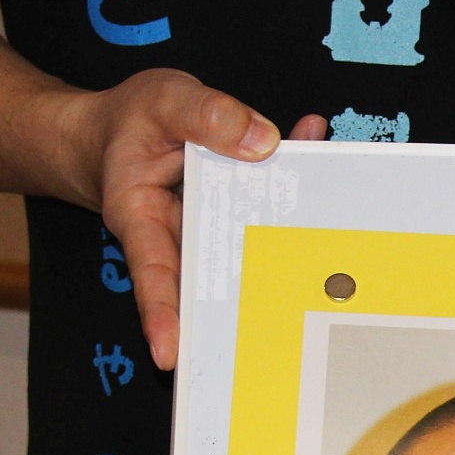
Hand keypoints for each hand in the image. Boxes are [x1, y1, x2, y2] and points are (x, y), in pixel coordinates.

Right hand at [47, 70, 324, 369]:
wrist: (126, 128)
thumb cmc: (131, 122)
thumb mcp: (160, 101)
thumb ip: (204, 115)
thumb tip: (262, 141)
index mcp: (143, 219)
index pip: (153, 273)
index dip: (161, 314)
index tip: (170, 353)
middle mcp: (183, 239)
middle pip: (217, 279)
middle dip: (250, 303)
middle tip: (284, 331)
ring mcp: (218, 236)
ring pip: (256, 248)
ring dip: (294, 240)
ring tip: (329, 249)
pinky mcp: (244, 222)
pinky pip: (274, 213)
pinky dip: (301, 190)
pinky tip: (324, 160)